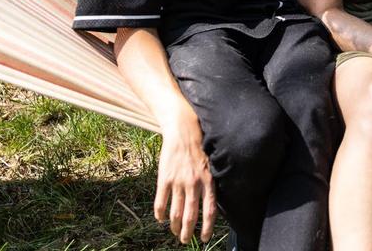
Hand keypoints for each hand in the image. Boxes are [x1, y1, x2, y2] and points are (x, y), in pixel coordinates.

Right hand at [154, 111, 215, 242]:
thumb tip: (212, 204)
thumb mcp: (210, 166)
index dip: (207, 227)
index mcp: (208, 181)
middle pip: (191, 216)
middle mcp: (194, 184)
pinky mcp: (164, 178)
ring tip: (175, 232)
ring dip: (174, 226)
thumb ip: (210, 184)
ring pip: (175, 212)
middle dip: (187, 232)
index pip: (210, 211)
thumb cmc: (199, 149)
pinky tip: (160, 219)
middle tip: (185, 240)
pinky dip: (160, 214)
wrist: (184, 132)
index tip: (204, 238)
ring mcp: (178, 182)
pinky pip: (161, 202)